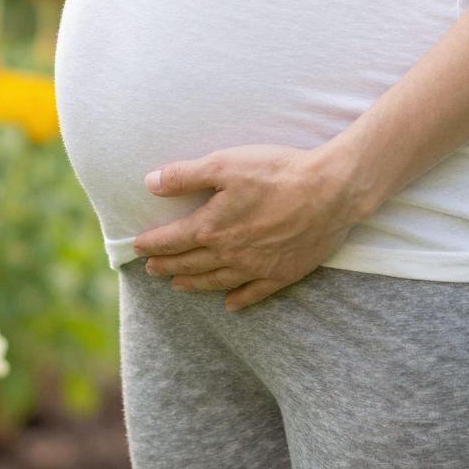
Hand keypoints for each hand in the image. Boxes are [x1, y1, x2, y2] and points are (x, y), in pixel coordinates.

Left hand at [132, 144, 363, 311]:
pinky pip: (253, 294)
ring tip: (178, 286)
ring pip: (216, 281)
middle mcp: (230, 253)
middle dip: (167, 266)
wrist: (330, 192)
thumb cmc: (277, 173)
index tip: (138, 246)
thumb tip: (150, 183)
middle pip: (190, 264)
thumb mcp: (225, 163)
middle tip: (152, 269)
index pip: (172, 240)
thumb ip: (185, 175)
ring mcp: (256, 268)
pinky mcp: (282, 274)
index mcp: (212, 226)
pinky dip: (238, 301)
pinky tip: (229, 305)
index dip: (152, 244)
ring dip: (193, 284)